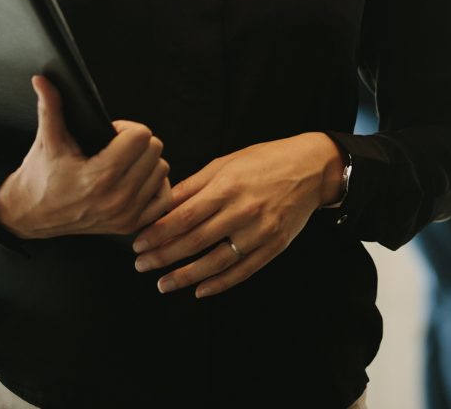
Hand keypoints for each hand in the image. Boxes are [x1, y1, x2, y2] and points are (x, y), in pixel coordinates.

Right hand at [0, 76, 173, 238]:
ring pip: (162, 171)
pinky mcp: (128, 226)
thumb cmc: (39, 177)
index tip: (111, 134)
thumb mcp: (47, 140)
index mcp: (99, 176)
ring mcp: (124, 215)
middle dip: (137, 143)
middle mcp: (116, 198)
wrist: (28, 215)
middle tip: (116, 148)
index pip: (142, 137)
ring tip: (122, 163)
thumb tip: (43, 80)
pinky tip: (135, 179)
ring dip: (146, 163)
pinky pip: (163, 198)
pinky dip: (154, 186)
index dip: (127, 129)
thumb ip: (50, 107)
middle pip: (155, 151)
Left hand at [132, 132, 343, 296]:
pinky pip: (243, 271)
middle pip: (194, 241)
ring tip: (163, 284)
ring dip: (186, 276)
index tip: (138, 244)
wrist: (312, 168)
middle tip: (141, 266)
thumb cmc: (266, 160)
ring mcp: (260, 231)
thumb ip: (193, 185)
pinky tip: (200, 290)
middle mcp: (242, 211)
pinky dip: (220, 284)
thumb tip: (161, 203)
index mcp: (227, 187)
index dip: (157, 233)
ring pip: (216, 262)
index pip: (183, 217)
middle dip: (163, 257)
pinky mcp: (274, 245)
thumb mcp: (226, 163)